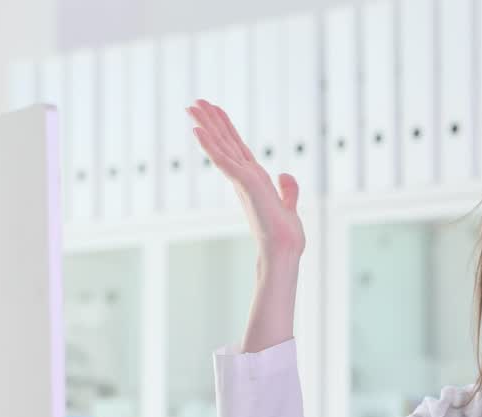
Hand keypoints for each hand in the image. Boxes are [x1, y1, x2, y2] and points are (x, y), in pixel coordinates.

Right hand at [187, 99, 305, 266]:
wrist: (284, 249)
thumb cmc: (285, 236)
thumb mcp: (289, 206)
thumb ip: (288, 190)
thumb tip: (285, 174)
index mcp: (254, 179)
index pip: (237, 147)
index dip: (227, 128)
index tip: (216, 111)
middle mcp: (244, 177)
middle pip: (225, 142)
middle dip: (212, 121)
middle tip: (196, 102)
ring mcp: (242, 179)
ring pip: (220, 146)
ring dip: (206, 126)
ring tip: (192, 107)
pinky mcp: (242, 183)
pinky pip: (222, 159)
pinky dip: (210, 144)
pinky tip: (197, 130)